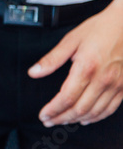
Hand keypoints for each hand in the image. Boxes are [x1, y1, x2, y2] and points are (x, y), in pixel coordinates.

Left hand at [29, 0, 122, 126]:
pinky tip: (86, 118)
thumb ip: (52, 59)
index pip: (66, 97)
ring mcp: (116, 84)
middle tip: (48, 120)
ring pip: (94, 112)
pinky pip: (110, 109)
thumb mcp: (71, 40)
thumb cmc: (100, 28)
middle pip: (79, 109)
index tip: (43, 114)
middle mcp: (103, 79)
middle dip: (61, 118)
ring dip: (76, 120)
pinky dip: (96, 117)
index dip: (53, 109)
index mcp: (86, 66)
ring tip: (62, 120)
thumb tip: (34, 72)